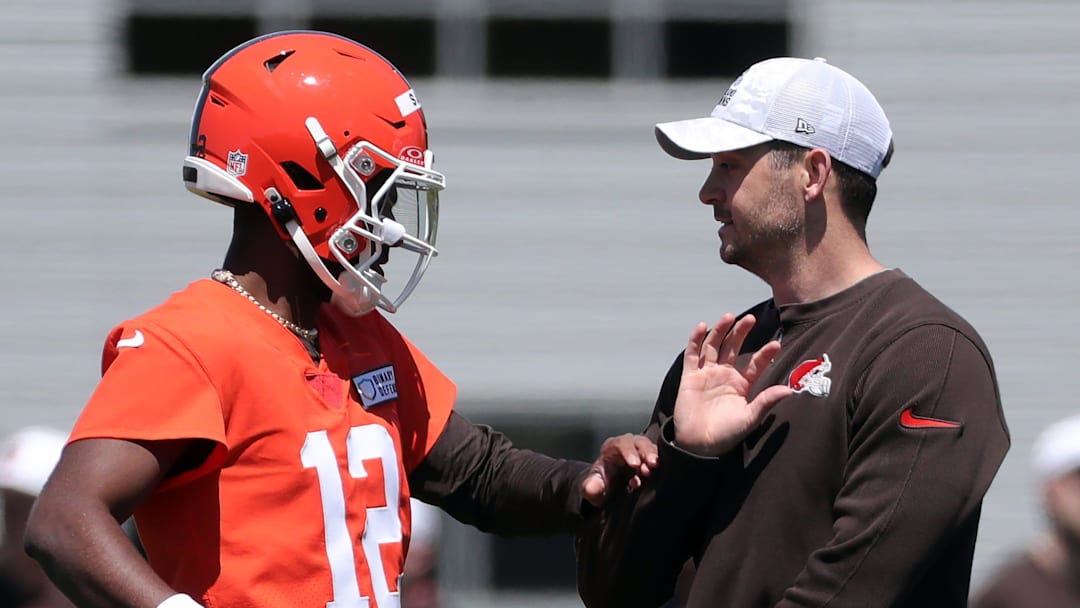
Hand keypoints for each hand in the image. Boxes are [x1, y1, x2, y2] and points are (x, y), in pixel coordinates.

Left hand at [581, 434, 658, 506]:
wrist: (609, 492)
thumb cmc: (601, 485)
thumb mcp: (592, 488)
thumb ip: (590, 487)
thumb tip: (591, 488)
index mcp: (612, 448)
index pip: (621, 444)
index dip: (629, 452)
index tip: (635, 464)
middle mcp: (628, 446)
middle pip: (639, 443)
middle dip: (646, 452)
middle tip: (651, 464)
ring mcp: (641, 453)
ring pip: (651, 450)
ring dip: (655, 458)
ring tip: (655, 468)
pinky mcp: (651, 461)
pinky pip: (659, 459)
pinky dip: (660, 466)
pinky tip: (659, 475)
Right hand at [673, 314, 791, 456]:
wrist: (700, 445)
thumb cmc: (727, 435)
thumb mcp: (750, 418)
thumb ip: (766, 401)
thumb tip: (789, 390)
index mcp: (741, 384)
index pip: (755, 363)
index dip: (764, 353)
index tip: (776, 344)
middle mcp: (724, 375)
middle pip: (733, 347)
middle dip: (741, 332)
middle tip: (751, 318)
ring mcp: (706, 374)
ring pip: (713, 346)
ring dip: (720, 331)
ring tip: (729, 316)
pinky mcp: (690, 377)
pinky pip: (692, 355)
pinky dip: (696, 340)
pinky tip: (702, 326)